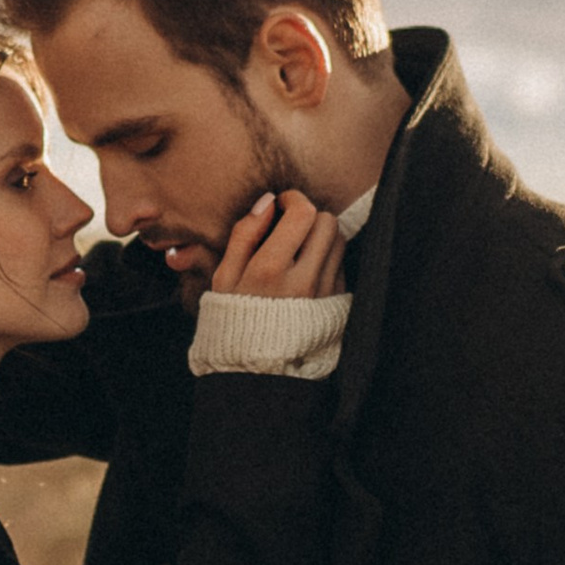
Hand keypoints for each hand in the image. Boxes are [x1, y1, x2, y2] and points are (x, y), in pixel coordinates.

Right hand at [210, 188, 346, 302]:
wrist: (257, 365)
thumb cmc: (235, 315)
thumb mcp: (224, 276)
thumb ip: (244, 234)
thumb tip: (267, 202)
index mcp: (270, 270)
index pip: (302, 213)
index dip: (293, 199)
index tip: (282, 205)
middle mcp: (302, 281)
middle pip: (327, 222)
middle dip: (309, 216)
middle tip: (291, 225)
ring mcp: (323, 294)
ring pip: (339, 240)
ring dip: (321, 235)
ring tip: (299, 246)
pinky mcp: (335, 303)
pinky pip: (340, 264)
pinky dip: (326, 259)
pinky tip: (306, 269)